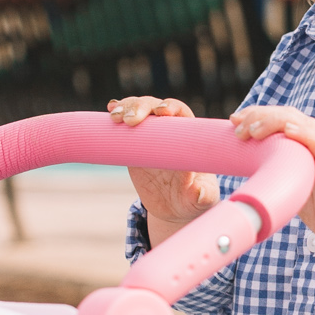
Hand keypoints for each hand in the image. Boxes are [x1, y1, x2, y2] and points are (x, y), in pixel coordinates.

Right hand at [107, 95, 217, 235]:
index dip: (171, 107)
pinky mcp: (133, 144)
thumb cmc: (193, 200)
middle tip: (131, 120)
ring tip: (116, 117)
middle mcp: (168, 132)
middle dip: (143, 107)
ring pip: (138, 111)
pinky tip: (111, 109)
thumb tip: (199, 193)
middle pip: (155, 107)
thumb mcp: (202, 200)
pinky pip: (124, 125)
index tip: (162, 111)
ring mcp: (149, 136)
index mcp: (188, 138)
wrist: (173, 208)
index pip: (181, 113)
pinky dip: (118, 114)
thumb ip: (204, 197)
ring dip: (127, 108)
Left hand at [231, 102, 314, 313]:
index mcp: (305, 146)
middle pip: (289, 116)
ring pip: (304, 125)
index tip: (234, 120)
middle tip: (238, 128)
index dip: (257, 114)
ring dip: (277, 122)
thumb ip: (275, 173)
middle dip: (261, 116)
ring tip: (255, 129)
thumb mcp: (291, 186)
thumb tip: (241, 171)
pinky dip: (306, 136)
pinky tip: (289, 131)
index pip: (281, 118)